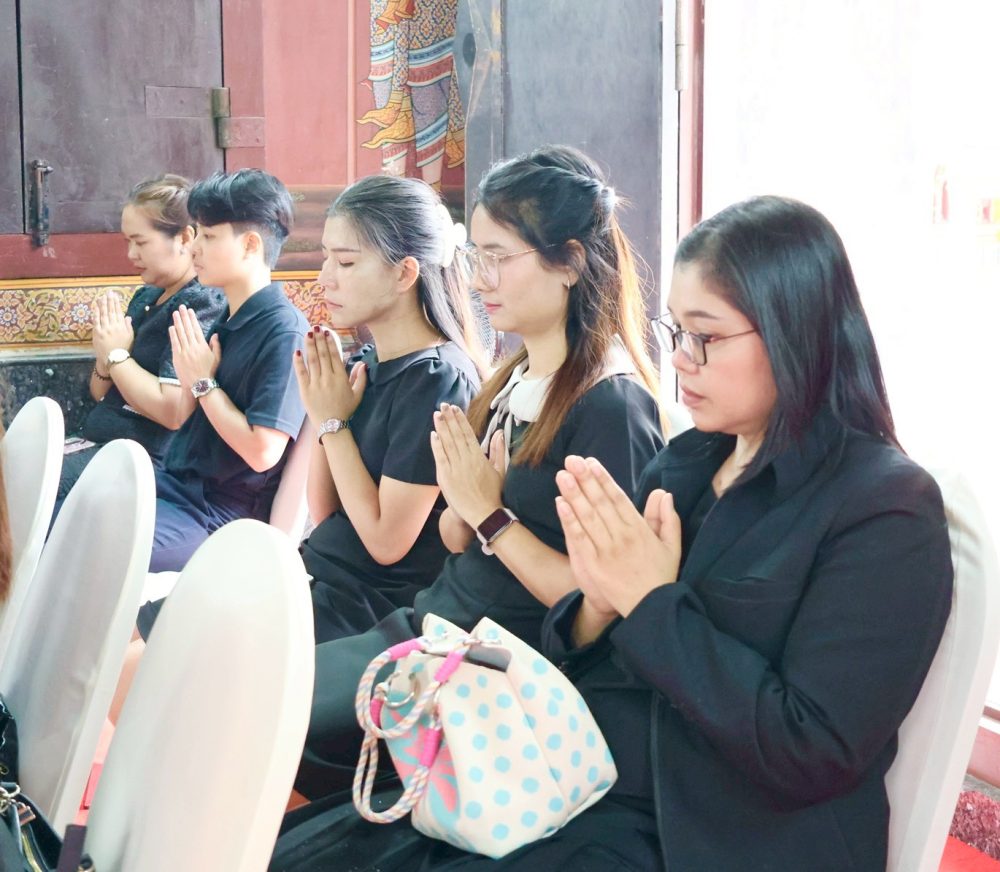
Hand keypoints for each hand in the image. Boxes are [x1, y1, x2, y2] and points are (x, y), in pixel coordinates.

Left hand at [91, 291, 134, 364]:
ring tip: (102, 297)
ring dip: (102, 305)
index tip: (115, 295)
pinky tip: (95, 307)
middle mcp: (113, 326)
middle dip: (109, 301)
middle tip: (108, 292)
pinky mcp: (97, 333)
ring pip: (103, 314)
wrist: (115, 359)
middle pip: (110, 311)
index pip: (118, 311)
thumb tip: (127, 317)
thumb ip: (128, 326)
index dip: (116, 303)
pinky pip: (96, 321)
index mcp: (121, 326)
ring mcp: (104, 329)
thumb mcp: (130, 337)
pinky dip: (96, 313)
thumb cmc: (124, 349)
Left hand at [169, 304, 220, 390]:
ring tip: (175, 313)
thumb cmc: (210, 373)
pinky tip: (172, 327)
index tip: (190, 311)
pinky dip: (173, 335)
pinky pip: (175, 343)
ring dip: (177, 322)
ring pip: (180, 334)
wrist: (200, 385)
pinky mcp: (178, 357)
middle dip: (184, 317)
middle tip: (181, 307)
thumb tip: (215, 334)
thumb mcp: (217, 359)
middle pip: (188, 328)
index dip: (192, 319)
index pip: (197, 329)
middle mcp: (193, 347)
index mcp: (203, 346)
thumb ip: (216, 346)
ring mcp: (185, 352)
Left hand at [293, 326, 365, 426]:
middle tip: (317, 327)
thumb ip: (360, 378)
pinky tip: (297, 351)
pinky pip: (301, 373)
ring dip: (310, 346)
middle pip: (323, 355)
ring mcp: (315, 384)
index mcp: (340, 378)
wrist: (331, 425)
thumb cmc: (346, 410)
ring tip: (308, 333)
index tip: (328, 332)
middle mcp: (327, 379)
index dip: (331, 343)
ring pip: (312, 361)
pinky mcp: (305, 390)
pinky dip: (298, 361)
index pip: (335, 356)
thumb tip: (363, 364)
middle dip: (319, 339)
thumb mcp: (357, 395)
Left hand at [430, 404, 505, 527]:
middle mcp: (466, 460)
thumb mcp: (499, 470)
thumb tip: (499, 432)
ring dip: (441, 428)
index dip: (460, 420)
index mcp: (478, 457)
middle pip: (455, 435)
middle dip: (449, 419)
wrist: (483, 515)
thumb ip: (498, 450)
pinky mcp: (446, 478)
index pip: (467, 433)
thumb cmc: (493, 493)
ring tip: (437, 414)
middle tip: (443, 405)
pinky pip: (440, 458)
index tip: (455, 408)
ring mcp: (455, 469)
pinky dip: (436, 445)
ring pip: (447, 443)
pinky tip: (433, 434)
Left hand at [555, 455, 681, 616]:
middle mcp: (622, 536)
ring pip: (588, 517)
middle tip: (572, 460)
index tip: (591, 462)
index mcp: (639, 529)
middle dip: (585, 479)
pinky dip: (570, 520)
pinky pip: (580, 538)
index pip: (618, 498)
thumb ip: (667, 518)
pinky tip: (560, 503)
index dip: (603, 479)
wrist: (651, 609)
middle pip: (600, 502)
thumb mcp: (671, 546)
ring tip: (562, 475)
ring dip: (574, 494)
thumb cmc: (660, 576)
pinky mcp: (594, 565)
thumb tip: (664, 493)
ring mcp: (607, 550)